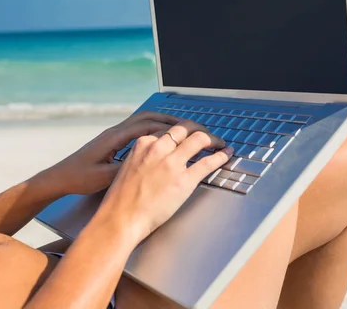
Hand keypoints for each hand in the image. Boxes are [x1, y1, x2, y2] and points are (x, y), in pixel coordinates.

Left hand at [41, 112, 180, 195]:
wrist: (61, 176)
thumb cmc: (79, 178)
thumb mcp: (103, 177)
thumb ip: (124, 169)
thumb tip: (147, 164)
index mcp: (114, 137)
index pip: (146, 126)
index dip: (168, 127)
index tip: (186, 130)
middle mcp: (115, 131)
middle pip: (147, 117)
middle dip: (169, 119)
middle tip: (189, 125)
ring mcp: (113, 134)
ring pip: (142, 120)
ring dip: (161, 121)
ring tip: (179, 128)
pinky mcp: (112, 140)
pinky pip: (137, 128)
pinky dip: (152, 128)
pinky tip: (161, 136)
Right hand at [96, 120, 233, 243]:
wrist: (120, 218)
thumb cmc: (122, 200)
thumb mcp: (129, 167)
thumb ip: (144, 157)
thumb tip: (158, 158)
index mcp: (143, 144)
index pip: (168, 129)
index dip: (182, 131)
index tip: (188, 135)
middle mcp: (159, 148)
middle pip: (185, 128)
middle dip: (199, 129)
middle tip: (206, 135)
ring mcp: (172, 163)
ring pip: (200, 139)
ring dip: (213, 138)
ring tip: (219, 142)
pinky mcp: (184, 180)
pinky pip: (208, 162)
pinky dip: (220, 155)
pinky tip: (226, 154)